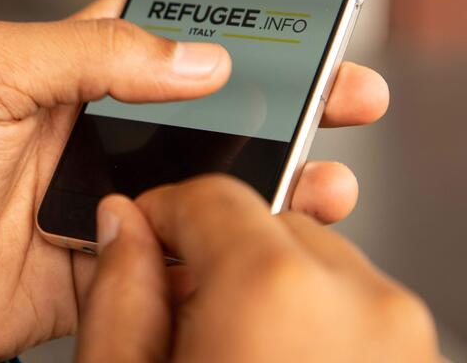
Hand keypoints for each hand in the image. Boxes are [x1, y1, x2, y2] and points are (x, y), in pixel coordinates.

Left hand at [0, 0, 388, 358]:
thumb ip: (84, 50)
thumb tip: (194, 60)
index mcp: (69, 67)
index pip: (163, 26)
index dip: (225, 23)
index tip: (288, 23)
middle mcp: (98, 127)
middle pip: (205, 105)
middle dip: (275, 97)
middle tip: (338, 90)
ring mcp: (110, 194)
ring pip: (207, 180)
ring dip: (268, 173)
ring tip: (324, 169)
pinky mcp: (112, 257)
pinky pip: (183, 250)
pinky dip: (226, 246)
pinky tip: (266, 232)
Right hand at [76, 177, 441, 362]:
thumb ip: (116, 292)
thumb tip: (120, 228)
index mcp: (274, 293)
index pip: (210, 193)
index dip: (164, 212)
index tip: (146, 239)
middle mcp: (360, 303)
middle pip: (271, 226)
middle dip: (221, 255)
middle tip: (185, 308)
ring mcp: (407, 338)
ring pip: (317, 268)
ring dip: (271, 294)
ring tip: (231, 350)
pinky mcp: (423, 361)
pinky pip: (358, 314)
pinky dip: (314, 328)